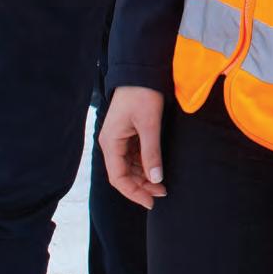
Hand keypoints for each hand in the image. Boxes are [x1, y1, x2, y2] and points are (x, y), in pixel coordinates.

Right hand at [98, 86, 166, 209]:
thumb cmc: (143, 95)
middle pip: (123, 174)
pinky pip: (133, 155)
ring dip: (143, 176)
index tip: (151, 202)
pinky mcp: (127, 133)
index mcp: (110, 143)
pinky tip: (156, 169)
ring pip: (128, 166)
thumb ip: (151, 153)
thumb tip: (156, 179)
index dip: (134, 192)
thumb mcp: (149, 125)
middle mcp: (111, 143)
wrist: (141, 71)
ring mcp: (118, 138)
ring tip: (162, 184)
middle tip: (162, 193)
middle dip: (141, 186)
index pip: (118, 178)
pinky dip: (144, 164)